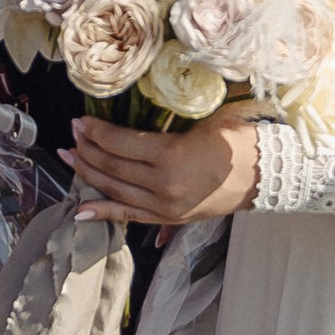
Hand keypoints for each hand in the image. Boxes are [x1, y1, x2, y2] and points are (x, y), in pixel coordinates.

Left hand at [67, 109, 260, 228]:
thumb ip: (165, 124)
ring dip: (88, 174)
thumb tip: (134, 116)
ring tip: (70, 159)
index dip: (96, 131)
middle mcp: (163, 185)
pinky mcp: (168, 218)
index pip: (119, 143)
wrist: (264, 175)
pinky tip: (81, 209)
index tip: (81, 120)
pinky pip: (128, 215)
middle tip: (73, 134)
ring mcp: (164, 206)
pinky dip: (103, 211)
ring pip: (115, 190)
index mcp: (171, 157)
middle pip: (112, 167)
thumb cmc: (237, 140)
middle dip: (87, 149)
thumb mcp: (202, 122)